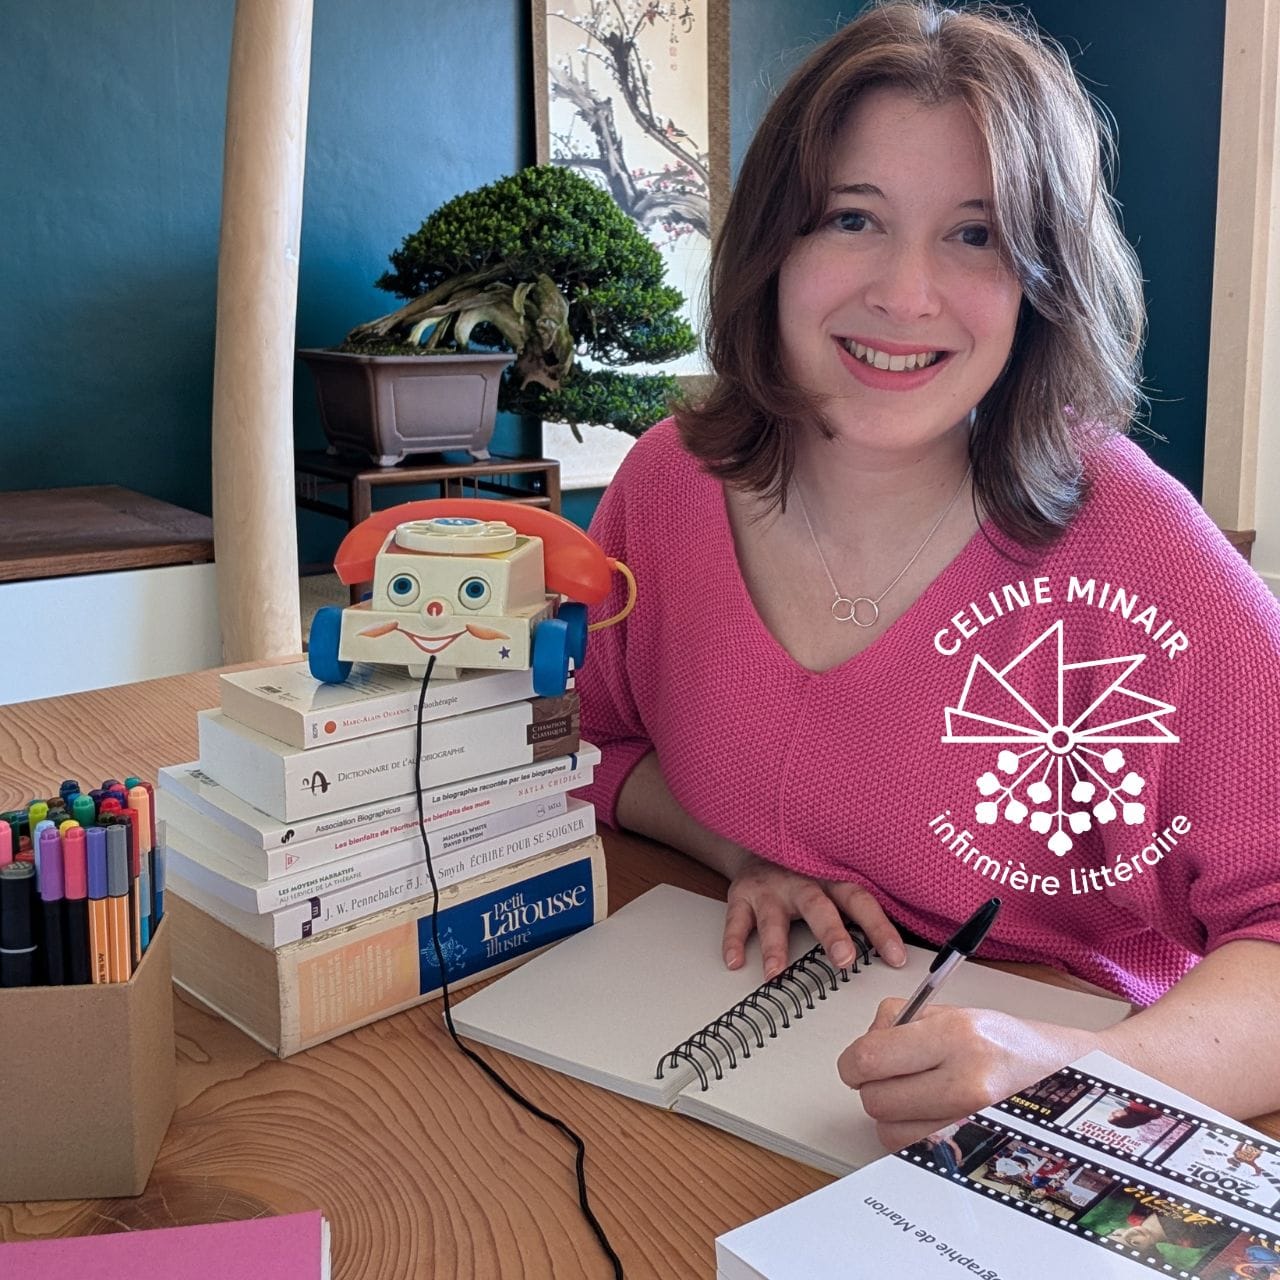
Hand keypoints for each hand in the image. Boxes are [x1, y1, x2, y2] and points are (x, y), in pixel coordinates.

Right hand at [723, 853, 906, 978]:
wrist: (760, 840)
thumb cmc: (806, 869)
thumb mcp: (835, 876)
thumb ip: (859, 905)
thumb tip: (898, 946)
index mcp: (831, 878)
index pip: (860, 902)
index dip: (879, 929)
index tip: (896, 957)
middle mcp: (801, 881)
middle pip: (818, 907)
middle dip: (831, 934)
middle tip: (844, 960)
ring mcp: (769, 888)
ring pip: (773, 916)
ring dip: (775, 945)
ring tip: (776, 972)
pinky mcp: (741, 894)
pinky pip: (735, 919)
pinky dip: (733, 940)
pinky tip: (735, 961)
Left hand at [837, 998, 1100, 1149]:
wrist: (1068, 1075)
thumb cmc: (1010, 1042)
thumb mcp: (955, 1012)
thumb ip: (902, 1024)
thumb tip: (864, 1045)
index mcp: (955, 1036)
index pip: (870, 1058)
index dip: (853, 1062)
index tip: (857, 1062)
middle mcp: (966, 1082)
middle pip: (875, 1100)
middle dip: (873, 1086)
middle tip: (892, 1074)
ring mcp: (973, 1122)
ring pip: (889, 1132)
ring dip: (892, 1115)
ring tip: (917, 1094)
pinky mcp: (976, 1150)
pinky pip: (915, 1151)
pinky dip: (912, 1136)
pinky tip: (931, 1114)